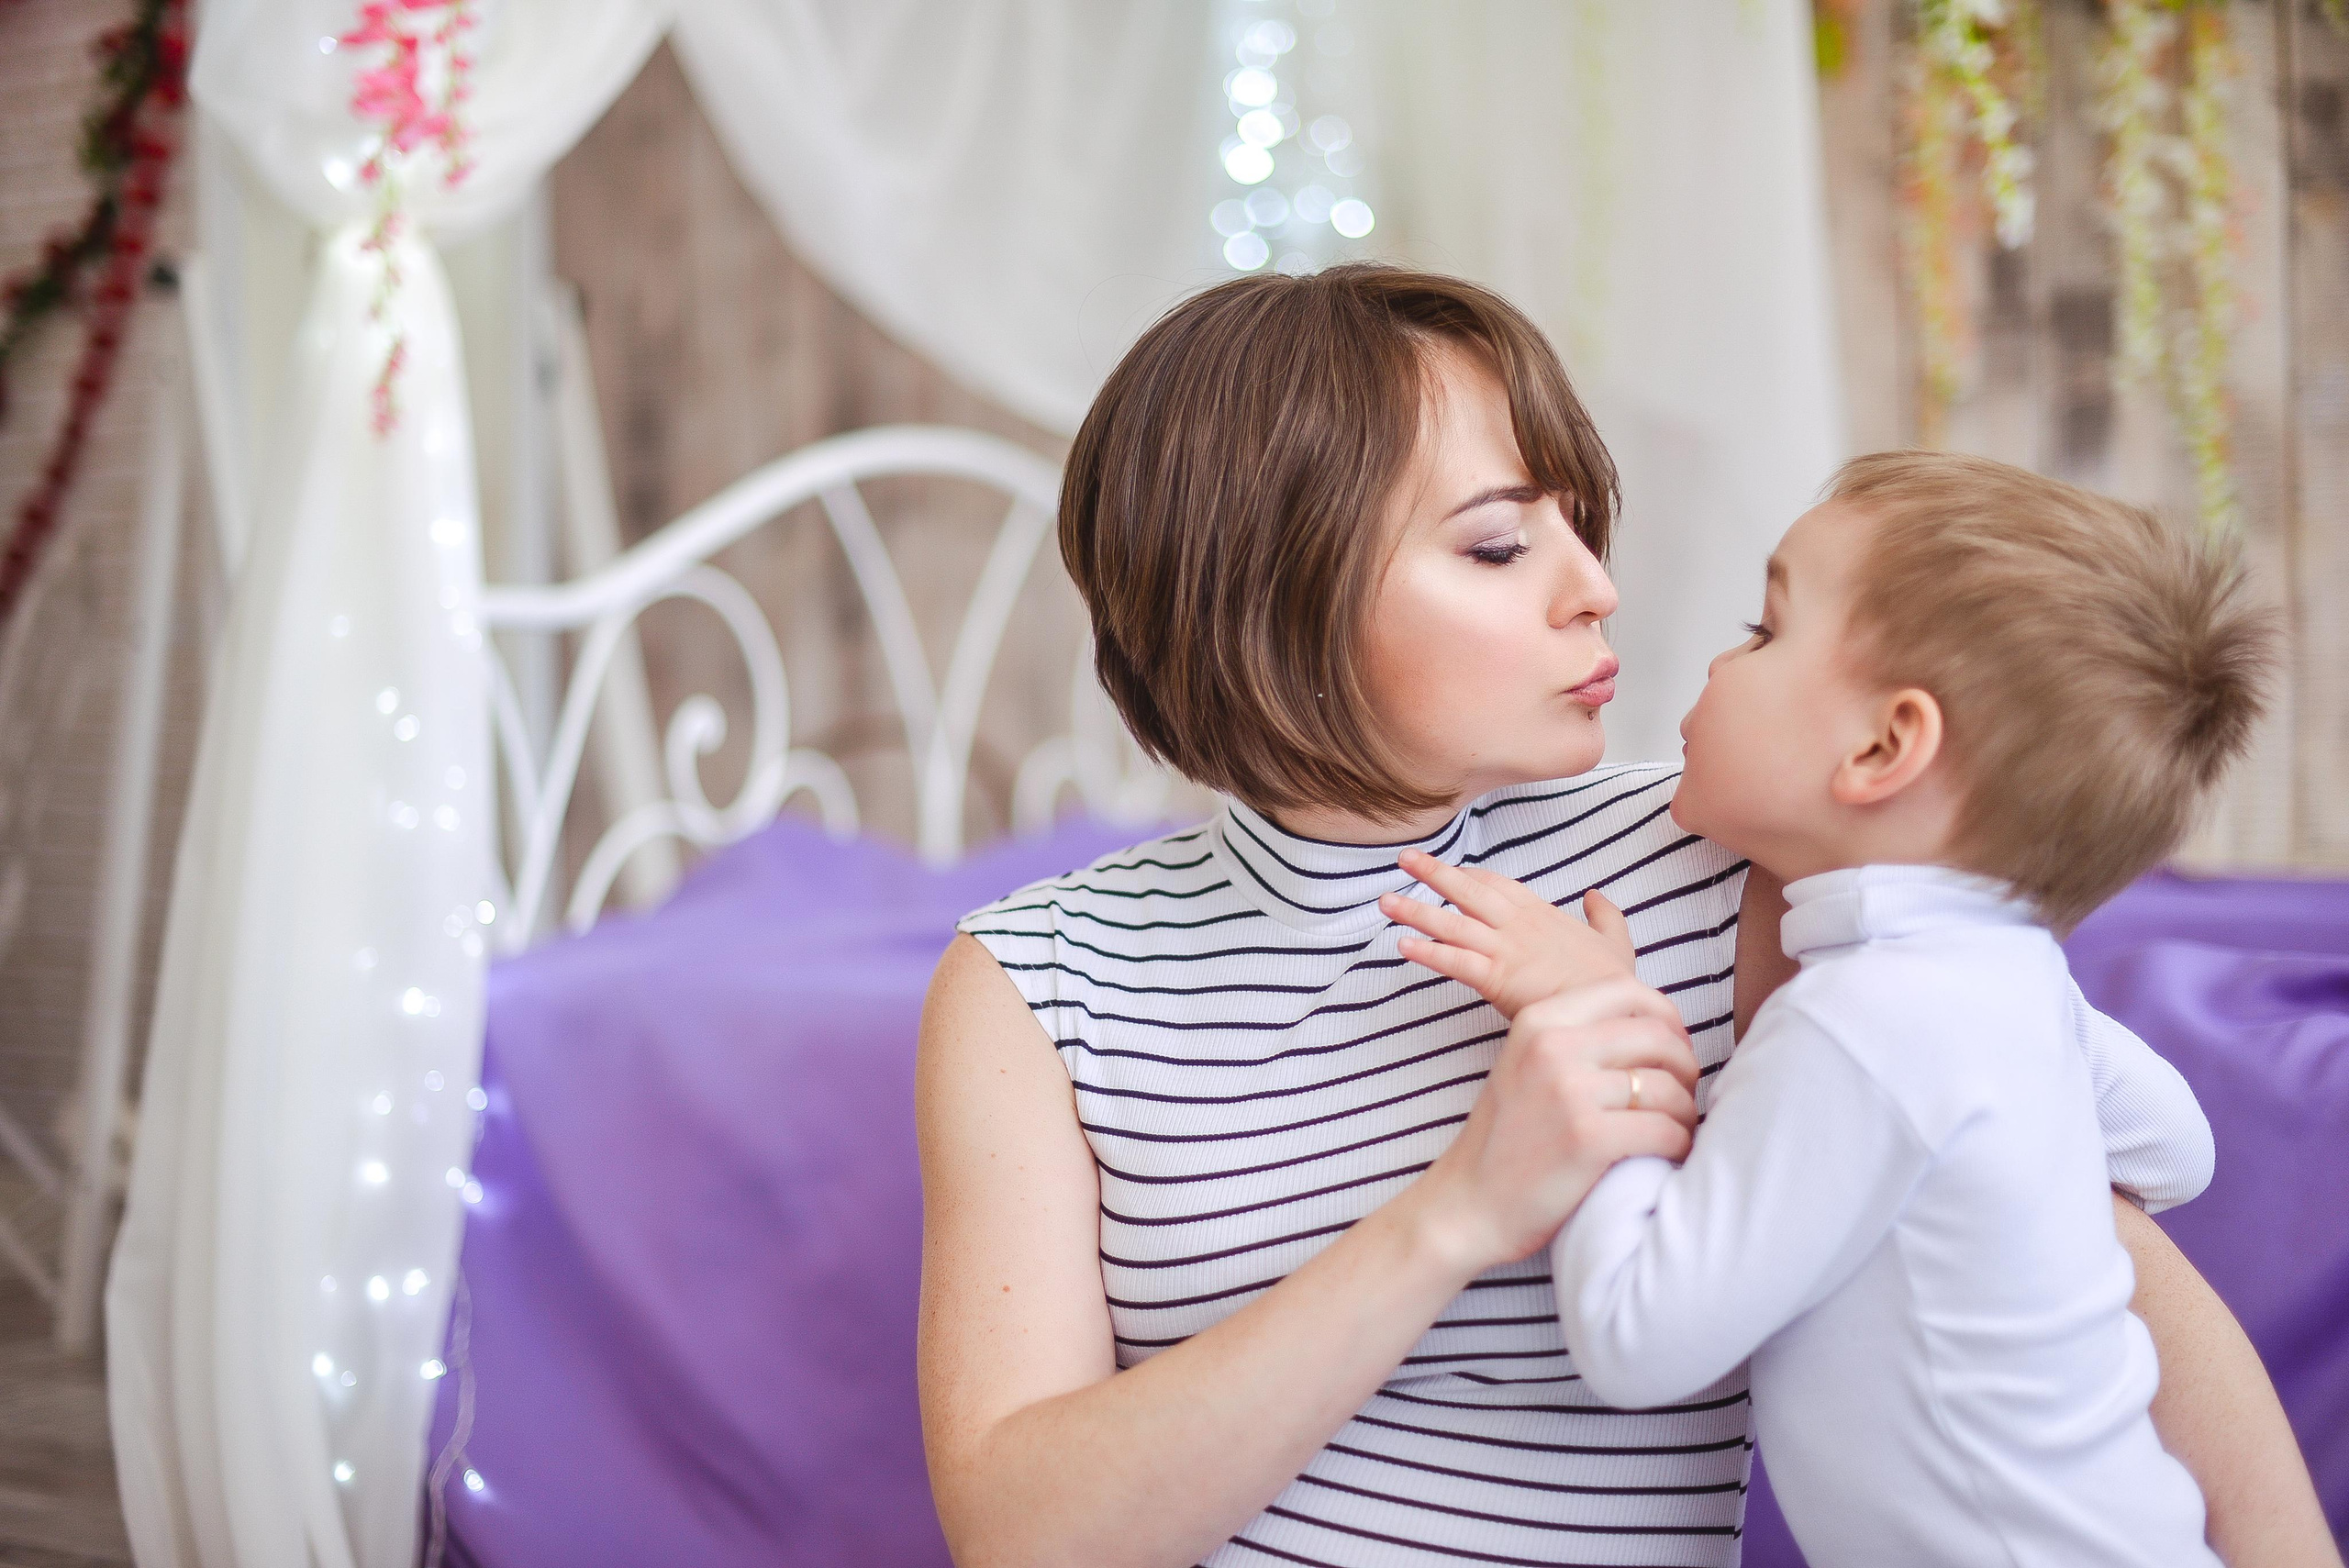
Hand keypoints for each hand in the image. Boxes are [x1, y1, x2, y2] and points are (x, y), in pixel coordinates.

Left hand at [1380, 849, 1638, 1018]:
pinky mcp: (1496, 979)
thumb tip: (1595, 893)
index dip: (1473, 876)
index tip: (1452, 868)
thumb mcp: (1616, 942)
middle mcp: (1518, 926)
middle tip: (1404, 859)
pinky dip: (1428, 952)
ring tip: (1386, 901)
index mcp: (1542, 915)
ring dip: (1417, 911)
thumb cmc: (1613, 985)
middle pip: (1468, 892)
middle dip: (1434, 874)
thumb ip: (1605, 915)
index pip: (1499, 886)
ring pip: (1452, 923)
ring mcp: (1505, 950)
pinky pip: (1455, 962)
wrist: (1613, 1012)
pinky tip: (1403, 945)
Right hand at [1409, 979, 1699, 1271]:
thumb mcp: (1528, 1065)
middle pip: (1657, 1037)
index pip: (1628, 991)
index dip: (1666, 1017)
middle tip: (1681, 1097)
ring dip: (1685, 1113)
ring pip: (1668, 1088)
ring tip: (1676, 1130)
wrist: (1467, 1204)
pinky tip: (1668, 1155)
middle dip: (1685, 1068)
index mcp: (1538, 1021)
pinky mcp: (1588, 1138)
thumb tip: (1662, 1028)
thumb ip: (1579, 1038)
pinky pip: (1666, 1131)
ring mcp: (1569, 1091)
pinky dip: (1678, 1146)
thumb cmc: (1508, 1140)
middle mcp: (1553, 1046)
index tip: (1672, 1048)